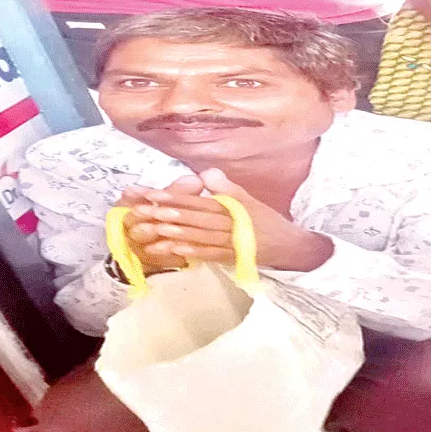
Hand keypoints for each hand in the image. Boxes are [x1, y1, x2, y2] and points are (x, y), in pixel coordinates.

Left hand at [123, 171, 333, 271]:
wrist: (290, 246)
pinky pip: (209, 254)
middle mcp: (229, 224)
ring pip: (198, 236)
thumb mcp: (249, 200)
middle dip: (166, 214)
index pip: (199, 201)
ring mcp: (230, 242)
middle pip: (194, 218)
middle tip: (141, 211)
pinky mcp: (231, 258)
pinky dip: (191, 251)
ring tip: (150, 230)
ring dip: (173, 233)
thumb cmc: (266, 222)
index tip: (152, 195)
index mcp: (232, 207)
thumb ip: (226, 188)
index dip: (175, 198)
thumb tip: (206, 172)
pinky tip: (172, 250)